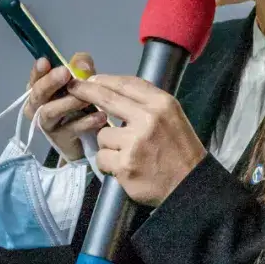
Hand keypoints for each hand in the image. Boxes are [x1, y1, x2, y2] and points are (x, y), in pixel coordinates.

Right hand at [24, 54, 107, 160]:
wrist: (90, 140)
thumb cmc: (82, 106)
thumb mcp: (83, 82)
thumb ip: (81, 68)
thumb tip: (82, 63)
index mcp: (41, 92)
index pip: (34, 79)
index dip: (38, 71)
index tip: (45, 61)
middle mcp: (38, 108)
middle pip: (37, 95)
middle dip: (50, 82)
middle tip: (65, 73)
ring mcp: (48, 125)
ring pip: (50, 112)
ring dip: (68, 102)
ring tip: (87, 98)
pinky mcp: (61, 140)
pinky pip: (70, 129)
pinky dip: (86, 122)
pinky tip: (101, 116)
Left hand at [67, 74, 206, 207]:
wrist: (190, 184)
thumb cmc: (179, 150)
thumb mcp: (172, 116)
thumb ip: (146, 103)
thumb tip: (113, 91)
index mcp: (162, 104)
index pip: (126, 84)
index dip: (104, 79)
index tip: (90, 79)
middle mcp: (148, 119)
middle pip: (107, 99)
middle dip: (86, 92)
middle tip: (74, 89)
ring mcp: (135, 143)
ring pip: (102, 135)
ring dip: (109, 145)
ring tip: (127, 154)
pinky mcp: (125, 165)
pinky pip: (102, 158)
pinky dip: (109, 164)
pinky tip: (124, 168)